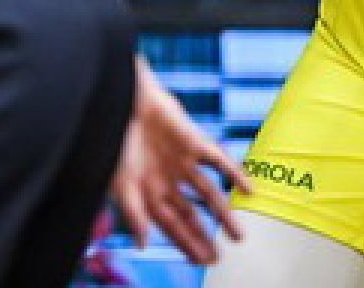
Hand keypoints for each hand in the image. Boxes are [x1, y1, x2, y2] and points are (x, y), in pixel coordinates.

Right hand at [111, 59, 248, 264]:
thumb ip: (133, 212)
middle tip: (218, 259)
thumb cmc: (115, 142)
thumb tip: (142, 244)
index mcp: (148, 193)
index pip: (172, 226)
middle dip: (204, 237)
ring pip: (208, 194)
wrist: (124, 102)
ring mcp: (183, 163)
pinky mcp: (194, 143)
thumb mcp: (121, 182)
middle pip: (191, 215)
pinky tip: (248, 191)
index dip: (187, 244)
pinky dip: (234, 175)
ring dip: (223, 215)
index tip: (201, 262)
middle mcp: (168, 182)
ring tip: (238, 236)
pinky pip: (219, 162)